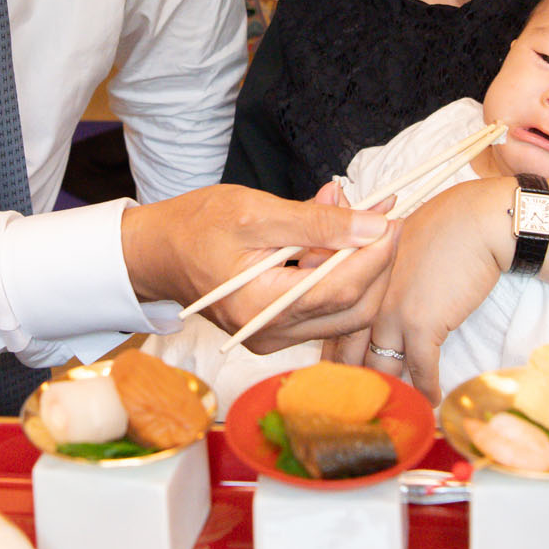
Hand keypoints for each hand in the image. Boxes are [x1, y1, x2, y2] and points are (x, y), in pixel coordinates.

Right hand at [121, 183, 396, 350]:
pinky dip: (335, 273)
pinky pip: (323, 309)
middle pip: (353, 309)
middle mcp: (268, 333)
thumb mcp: (255, 212)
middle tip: (384, 216)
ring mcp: (272, 337)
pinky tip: (330, 236)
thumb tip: (372, 226)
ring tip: (354, 216)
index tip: (392, 217)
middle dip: (377, 263)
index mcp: (259, 306)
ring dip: (359, 266)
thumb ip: (316, 223)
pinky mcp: (275, 330)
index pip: (341, 289)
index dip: (376, 255)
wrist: (156, 252)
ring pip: (344, 312)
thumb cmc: (195, 226)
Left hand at [343, 176, 511, 400]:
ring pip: (381, 365)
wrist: (475, 223)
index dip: (337, 352)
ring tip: (393, 407)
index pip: (338, 323)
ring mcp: (392, 313)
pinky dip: (425, 388)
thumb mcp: (398, 242)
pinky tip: (430, 400)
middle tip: (360, 401)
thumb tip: (385, 290)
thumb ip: (383, 269)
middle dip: (354, 380)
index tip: (338, 371)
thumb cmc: (445, 227)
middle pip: (350, 350)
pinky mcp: (422, 325)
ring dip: (389, 389)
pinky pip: (420, 369)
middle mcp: (368, 297)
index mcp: (360, 276)